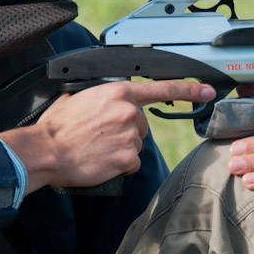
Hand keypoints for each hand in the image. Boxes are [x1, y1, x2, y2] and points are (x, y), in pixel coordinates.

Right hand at [0, 80, 214, 192]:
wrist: (46, 151)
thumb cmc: (57, 127)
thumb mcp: (78, 98)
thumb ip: (101, 97)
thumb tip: (104, 102)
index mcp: (118, 92)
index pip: (162, 88)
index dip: (189, 89)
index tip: (207, 91)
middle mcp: (128, 112)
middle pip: (142, 125)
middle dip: (127, 131)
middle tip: (101, 136)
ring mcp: (130, 136)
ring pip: (136, 146)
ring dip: (121, 149)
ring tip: (96, 148)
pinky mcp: (127, 159)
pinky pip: (131, 163)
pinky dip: (120, 166)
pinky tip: (101, 161)